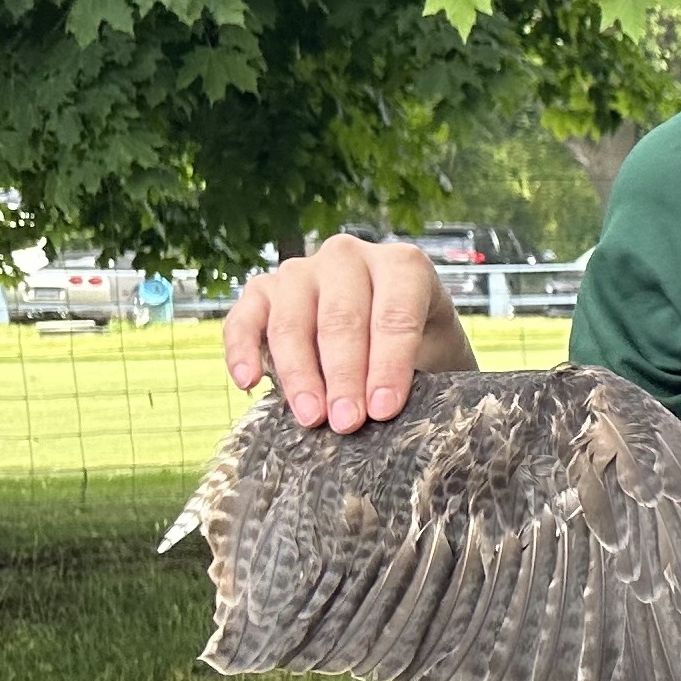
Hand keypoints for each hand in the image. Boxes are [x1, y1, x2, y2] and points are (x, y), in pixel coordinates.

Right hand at [224, 234, 474, 430]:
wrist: (390, 327)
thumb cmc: (421, 342)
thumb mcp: (438, 351)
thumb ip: (424, 374)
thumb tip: (392, 412)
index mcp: (403, 265)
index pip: (394, 315)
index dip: (389, 365)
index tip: (384, 409)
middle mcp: (349, 257)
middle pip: (341, 319)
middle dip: (344, 377)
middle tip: (347, 423)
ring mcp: (302, 270)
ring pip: (292, 322)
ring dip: (299, 375)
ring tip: (311, 419)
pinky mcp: (263, 289)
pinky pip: (244, 318)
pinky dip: (242, 350)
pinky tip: (248, 382)